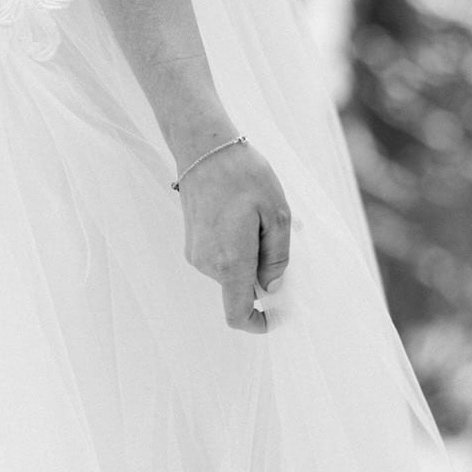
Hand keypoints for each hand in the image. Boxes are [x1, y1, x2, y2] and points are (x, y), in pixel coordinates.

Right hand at [176, 138, 290, 333]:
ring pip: (232, 274)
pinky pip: (221, 261)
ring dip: (251, 258)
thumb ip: (277, 257)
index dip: (259, 323)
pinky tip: (242, 218)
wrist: (203, 148)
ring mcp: (196, 255)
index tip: (278, 315)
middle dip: (262, 276)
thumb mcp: (277, 214)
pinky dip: (238, 250)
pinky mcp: (193, 245)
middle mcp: (208, 264)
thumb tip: (272, 288)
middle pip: (240, 291)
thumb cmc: (244, 176)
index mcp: (230, 261)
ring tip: (256, 219)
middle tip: (274, 236)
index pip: (237, 314)